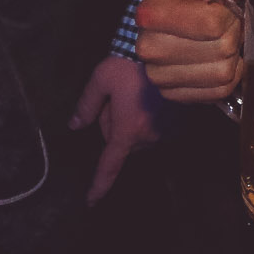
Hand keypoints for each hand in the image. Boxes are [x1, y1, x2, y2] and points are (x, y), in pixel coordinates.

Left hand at [71, 54, 162, 202]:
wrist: (170, 51)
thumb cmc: (131, 65)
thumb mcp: (101, 79)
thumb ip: (86, 105)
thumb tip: (74, 125)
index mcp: (127, 131)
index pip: (109, 165)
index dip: (98, 186)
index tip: (90, 203)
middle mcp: (148, 138)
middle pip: (120, 142)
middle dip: (113, 124)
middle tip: (116, 97)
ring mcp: (165, 132)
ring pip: (137, 135)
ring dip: (131, 121)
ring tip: (135, 92)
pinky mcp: (178, 123)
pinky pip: (153, 129)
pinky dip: (147, 118)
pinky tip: (148, 97)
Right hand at [133, 0, 249, 102]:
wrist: (177, 7)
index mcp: (152, 12)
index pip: (213, 24)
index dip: (229, 13)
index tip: (223, 5)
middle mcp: (147, 47)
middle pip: (220, 50)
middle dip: (233, 34)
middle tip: (225, 23)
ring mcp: (157, 75)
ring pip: (222, 74)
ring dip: (233, 56)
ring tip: (221, 39)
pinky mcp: (172, 94)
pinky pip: (218, 92)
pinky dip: (228, 76)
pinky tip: (219, 58)